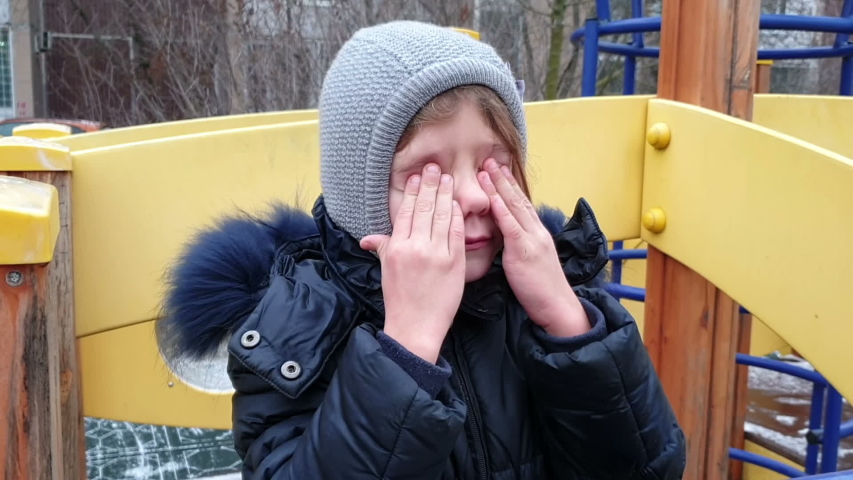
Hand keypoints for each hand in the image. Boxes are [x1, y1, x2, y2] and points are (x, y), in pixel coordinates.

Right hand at [361, 164, 465, 362]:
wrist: (415, 327)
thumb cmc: (400, 300)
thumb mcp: (386, 271)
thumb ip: (382, 248)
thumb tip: (368, 238)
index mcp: (396, 247)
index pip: (405, 212)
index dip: (412, 192)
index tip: (417, 177)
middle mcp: (414, 247)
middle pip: (424, 208)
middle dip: (430, 185)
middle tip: (435, 167)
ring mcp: (436, 254)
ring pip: (441, 216)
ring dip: (445, 195)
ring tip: (448, 178)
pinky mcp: (454, 262)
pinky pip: (456, 233)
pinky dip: (456, 216)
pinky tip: (457, 204)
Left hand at [478, 159, 589, 336]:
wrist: (557, 306)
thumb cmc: (541, 290)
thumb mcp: (531, 262)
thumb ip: (519, 247)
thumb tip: (504, 238)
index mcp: (537, 234)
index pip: (522, 204)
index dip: (510, 186)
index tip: (499, 170)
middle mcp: (536, 231)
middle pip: (518, 199)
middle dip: (503, 178)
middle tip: (489, 160)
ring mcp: (532, 239)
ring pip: (514, 207)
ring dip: (499, 187)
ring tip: (486, 169)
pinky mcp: (525, 251)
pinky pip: (510, 226)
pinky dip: (500, 210)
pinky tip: (491, 198)